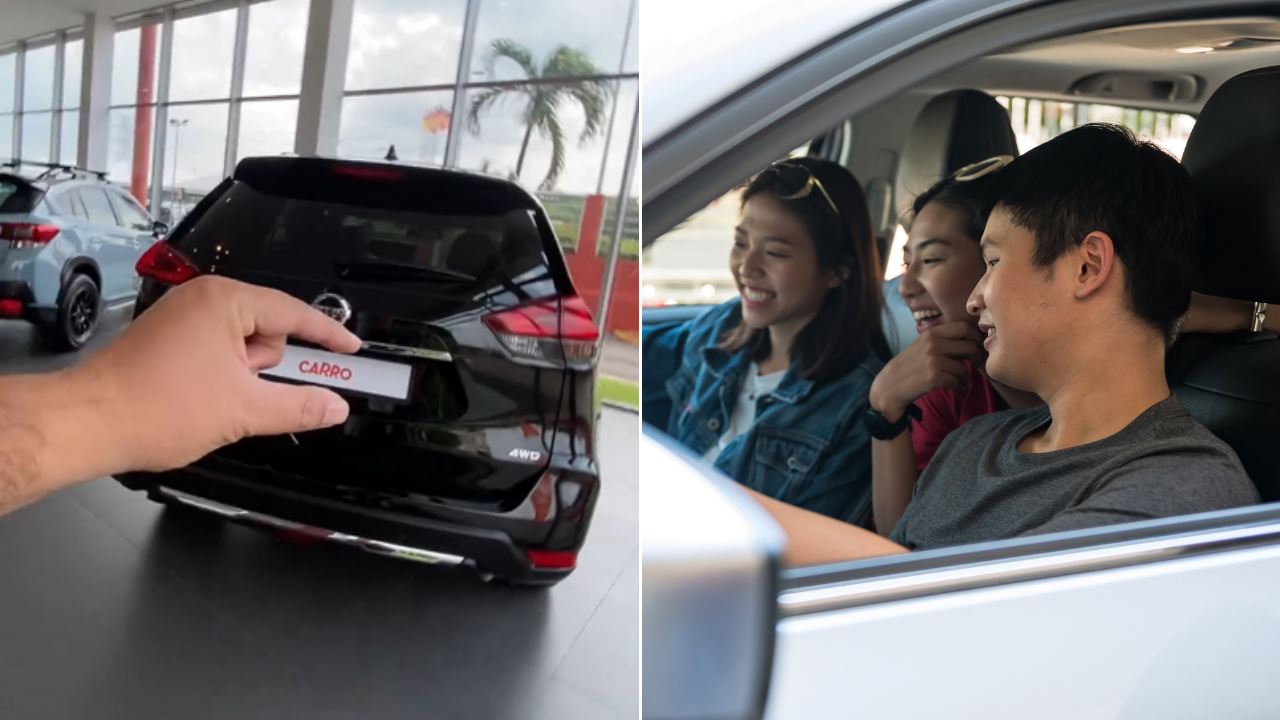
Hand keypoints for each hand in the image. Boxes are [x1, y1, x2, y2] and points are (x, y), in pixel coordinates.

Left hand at [74, 275, 360, 473]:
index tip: (352, 349)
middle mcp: (202, 300)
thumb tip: (333, 406)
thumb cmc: (155, 407)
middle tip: (260, 396)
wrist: (88, 422)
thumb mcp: (244, 411)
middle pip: (269, 330)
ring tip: (222, 404)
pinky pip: (217, 351)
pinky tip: (211, 402)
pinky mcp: (168, 338)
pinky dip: (224, 376)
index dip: (328, 335)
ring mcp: (182, 318)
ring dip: (244, 376)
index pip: (295, 314)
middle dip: (270, 367)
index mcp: (225, 302)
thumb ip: (299, 406)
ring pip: (242, 346)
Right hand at [868, 321, 983, 420]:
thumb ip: (942, 340)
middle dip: (976, 358)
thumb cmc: (909, 367)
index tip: (976, 347)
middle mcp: (933, 344)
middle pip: (970, 346)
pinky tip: (954, 388)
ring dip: (965, 377)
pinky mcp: (934, 377)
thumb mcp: (922, 345)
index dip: (976, 337)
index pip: (964, 327)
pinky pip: (957, 381)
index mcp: (931, 333)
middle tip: (974, 365)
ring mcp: (933, 360)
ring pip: (964, 367)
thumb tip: (971, 339)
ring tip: (960, 381)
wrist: (889, 386)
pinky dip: (958, 386)